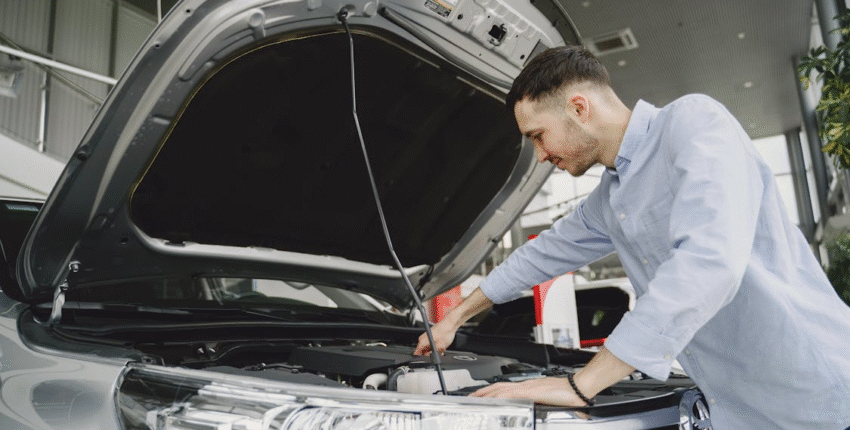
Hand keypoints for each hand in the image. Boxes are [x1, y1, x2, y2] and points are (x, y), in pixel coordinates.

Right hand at [413, 320, 455, 355]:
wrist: (450, 324)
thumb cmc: (445, 331)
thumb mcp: (440, 347)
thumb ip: (435, 354)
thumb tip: (433, 359)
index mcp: (422, 341)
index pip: (416, 353)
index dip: (421, 359)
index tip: (427, 360)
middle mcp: (423, 339)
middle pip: (423, 352)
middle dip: (430, 355)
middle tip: (437, 355)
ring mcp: (427, 338)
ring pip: (428, 349)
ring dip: (434, 352)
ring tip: (441, 351)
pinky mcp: (431, 337)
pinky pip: (431, 346)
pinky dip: (436, 348)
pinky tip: (441, 348)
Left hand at [469, 377, 588, 406]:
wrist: (578, 387)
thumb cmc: (567, 394)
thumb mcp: (547, 400)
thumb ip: (538, 403)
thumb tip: (534, 409)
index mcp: (528, 387)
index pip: (505, 387)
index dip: (491, 391)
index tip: (480, 396)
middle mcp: (526, 385)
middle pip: (499, 386)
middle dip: (483, 392)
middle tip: (470, 397)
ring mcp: (528, 387)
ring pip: (502, 389)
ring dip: (488, 393)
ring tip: (476, 398)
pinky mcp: (533, 392)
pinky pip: (513, 393)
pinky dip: (502, 395)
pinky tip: (495, 398)